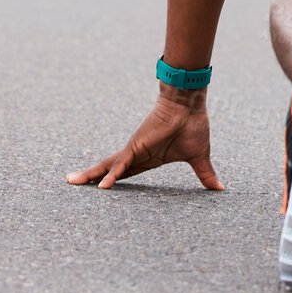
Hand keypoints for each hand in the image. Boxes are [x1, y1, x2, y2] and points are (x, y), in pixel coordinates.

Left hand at [66, 85, 223, 189]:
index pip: (126, 173)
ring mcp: (134, 150)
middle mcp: (137, 155)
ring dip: (91, 175)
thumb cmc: (193, 125)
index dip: (114, 180)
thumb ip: (205, 175)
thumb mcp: (198, 158)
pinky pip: (121, 164)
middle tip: (72, 183)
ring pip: (108, 166)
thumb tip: (219, 189)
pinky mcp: (136, 146)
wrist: (190, 104)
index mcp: (149, 158)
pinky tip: (102, 187)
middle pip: (110, 169)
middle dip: (91, 177)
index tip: (100, 189)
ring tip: (72, 182)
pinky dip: (112, 175)